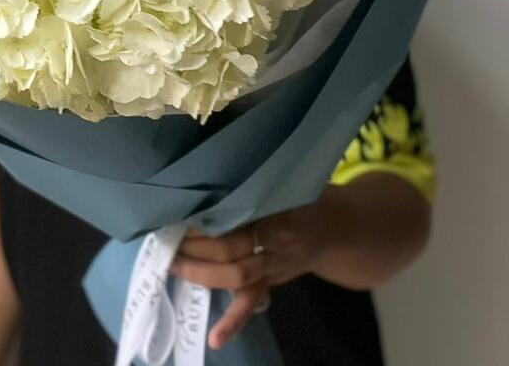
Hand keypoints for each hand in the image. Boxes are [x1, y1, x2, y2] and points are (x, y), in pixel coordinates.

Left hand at [168, 174, 431, 350]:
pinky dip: (233, 322)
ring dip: (201, 273)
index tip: (181, 210)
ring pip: (237, 275)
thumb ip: (255, 181)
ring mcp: (277, 266)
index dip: (209, 217)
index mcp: (280, 208)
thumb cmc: (306, 194)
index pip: (239, 215)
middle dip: (197, 245)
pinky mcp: (274, 282)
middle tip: (168, 235)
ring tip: (173, 263)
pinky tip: (214, 338)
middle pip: (233, 248)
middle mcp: (279, 241)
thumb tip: (208, 170)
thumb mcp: (286, 180)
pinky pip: (253, 303)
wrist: (340, 228)